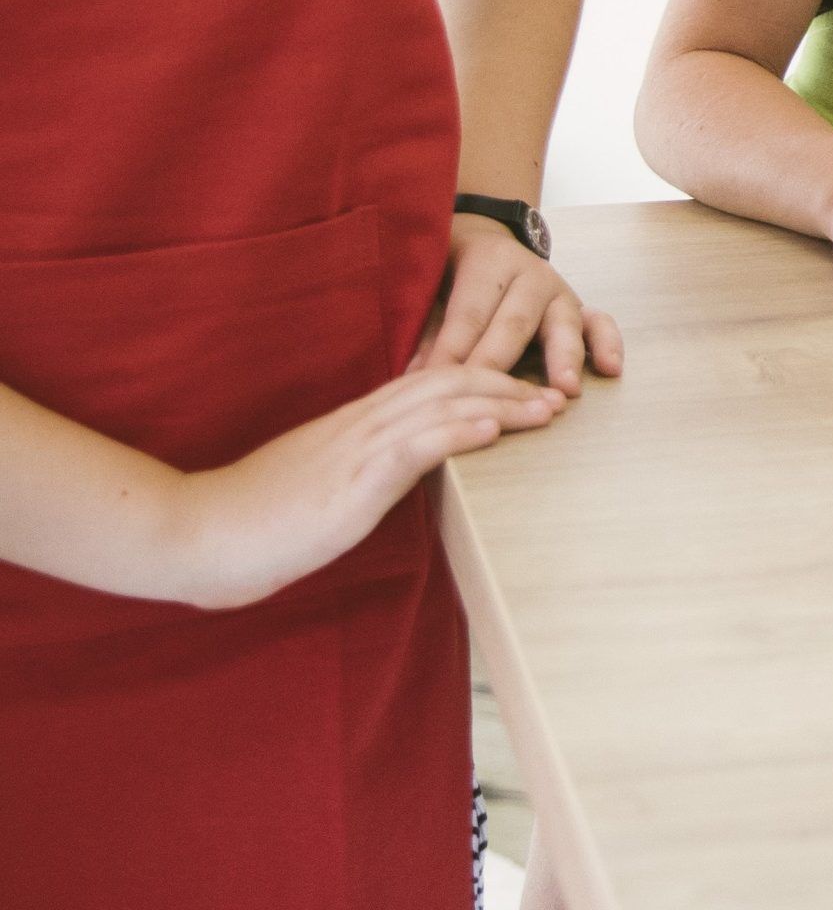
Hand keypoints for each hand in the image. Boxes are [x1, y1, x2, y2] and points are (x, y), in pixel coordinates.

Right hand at [168, 366, 564, 610]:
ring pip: (438, 406)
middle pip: (448, 384)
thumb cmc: (252, 521)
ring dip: (500, 404)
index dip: (483, 381)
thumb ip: (355, 473)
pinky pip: (410, 449)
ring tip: (546, 406)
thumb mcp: (316, 486)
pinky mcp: (347, 485)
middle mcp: (359, 427)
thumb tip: (391, 479)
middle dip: (508, 385)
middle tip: (555, 394)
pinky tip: (491, 431)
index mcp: (352, 427)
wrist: (194, 534)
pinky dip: (454, 434)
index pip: (430, 384)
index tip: (525, 390)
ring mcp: (353, 452)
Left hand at [416, 218, 626, 393]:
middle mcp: (532, 273)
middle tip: (488, 398)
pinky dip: (609, 345)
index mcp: (490, 261)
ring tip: (565, 390)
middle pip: (513, 323)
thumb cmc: (455, 278)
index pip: (468, 313)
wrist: (489, 244)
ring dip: (563, 359)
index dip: (450, 351)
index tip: (435, 386)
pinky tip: (610, 369)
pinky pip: (601, 324)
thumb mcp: (434, 295)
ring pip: (563, 324)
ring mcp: (562, 290)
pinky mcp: (581, 309)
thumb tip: (414, 381)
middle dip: (499, 364)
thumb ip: (429, 336)